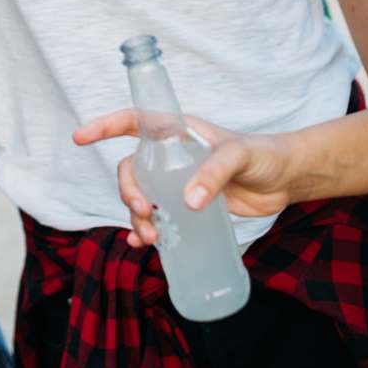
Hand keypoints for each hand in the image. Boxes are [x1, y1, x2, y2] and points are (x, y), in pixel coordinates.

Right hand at [73, 112, 291, 245]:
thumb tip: (188, 203)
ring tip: (151, 238)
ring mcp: (178, 182)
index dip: (105, 126)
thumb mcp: (240, 156)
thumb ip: (214, 173)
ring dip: (137, 218)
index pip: (134, 122)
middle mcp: (172, 156)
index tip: (80, 137)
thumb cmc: (265, 155)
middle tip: (143, 213)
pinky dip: (147, 232)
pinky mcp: (189, 207)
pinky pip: (158, 219)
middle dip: (128, 192)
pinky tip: (146, 246)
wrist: (287, 180)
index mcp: (178, 133)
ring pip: (142, 198)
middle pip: (132, 169)